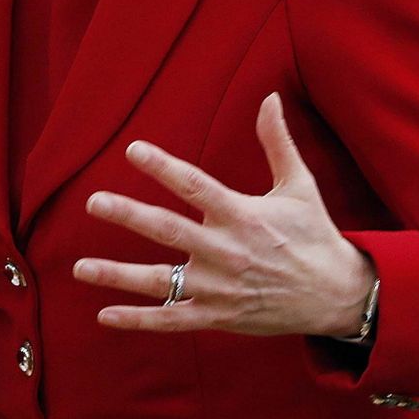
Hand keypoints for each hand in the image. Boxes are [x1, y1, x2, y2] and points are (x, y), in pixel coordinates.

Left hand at [74, 93, 373, 337]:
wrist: (339, 296)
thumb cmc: (315, 235)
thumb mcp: (299, 186)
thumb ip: (277, 142)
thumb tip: (268, 98)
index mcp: (243, 216)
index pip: (195, 186)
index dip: (163, 167)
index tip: (133, 149)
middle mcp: (227, 252)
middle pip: (169, 232)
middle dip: (129, 215)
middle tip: (93, 202)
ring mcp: (220, 289)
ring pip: (161, 282)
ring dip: (118, 275)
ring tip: (80, 267)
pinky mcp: (219, 317)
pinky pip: (172, 320)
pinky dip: (139, 320)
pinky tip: (105, 315)